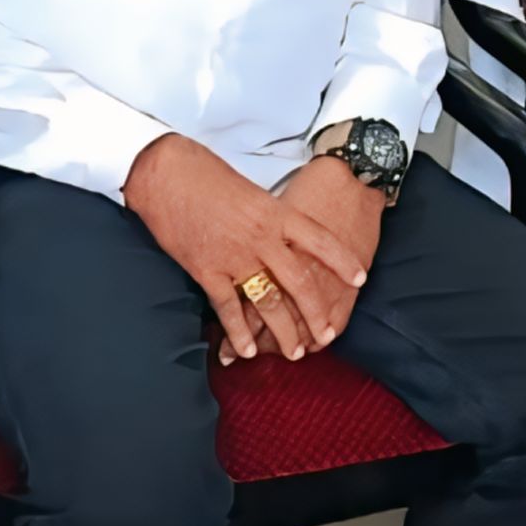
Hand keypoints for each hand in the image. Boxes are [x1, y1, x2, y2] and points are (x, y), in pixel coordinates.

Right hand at [123, 134, 365, 363]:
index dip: (342, 261)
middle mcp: (261, 237)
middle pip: (299, 282)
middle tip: (326, 336)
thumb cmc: (206, 174)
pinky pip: (229, 308)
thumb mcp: (251, 192)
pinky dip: (239, 332)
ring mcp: (234, 256)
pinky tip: (247, 350)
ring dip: (283, 331)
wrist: (165, 172)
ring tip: (294, 352)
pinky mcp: (207, 269)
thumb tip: (280, 240)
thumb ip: (268, 219)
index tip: (360, 279)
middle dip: (316, 314)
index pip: (320, 240)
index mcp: (275, 213)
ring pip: (268, 302)